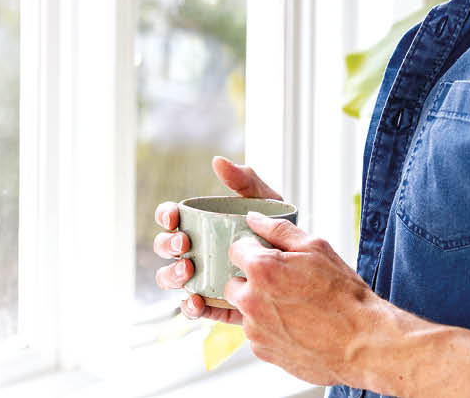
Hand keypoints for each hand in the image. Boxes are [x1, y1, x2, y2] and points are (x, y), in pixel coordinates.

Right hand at [152, 156, 283, 322]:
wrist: (304, 267)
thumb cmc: (278, 229)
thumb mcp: (265, 201)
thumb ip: (245, 180)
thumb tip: (218, 161)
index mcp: (200, 224)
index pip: (171, 218)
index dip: (165, 216)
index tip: (174, 217)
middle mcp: (195, 251)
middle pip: (166, 248)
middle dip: (168, 245)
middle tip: (185, 244)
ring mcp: (201, 277)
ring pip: (173, 279)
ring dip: (172, 275)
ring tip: (189, 272)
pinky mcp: (213, 302)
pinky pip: (193, 307)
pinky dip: (190, 306)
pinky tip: (197, 302)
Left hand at [222, 211, 382, 385]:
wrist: (362, 343)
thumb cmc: (343, 295)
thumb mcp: (316, 248)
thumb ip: (278, 230)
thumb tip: (254, 219)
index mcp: (262, 270)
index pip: (235, 250)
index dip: (252, 251)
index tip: (267, 257)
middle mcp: (251, 301)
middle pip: (232, 283)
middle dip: (250, 281)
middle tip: (281, 283)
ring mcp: (254, 330)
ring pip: (244, 310)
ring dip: (259, 306)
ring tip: (293, 307)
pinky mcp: (262, 351)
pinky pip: (256, 333)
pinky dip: (269, 328)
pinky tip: (295, 326)